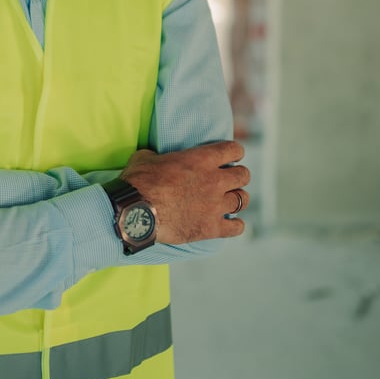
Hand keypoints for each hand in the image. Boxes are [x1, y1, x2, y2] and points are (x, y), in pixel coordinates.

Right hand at [120, 141, 249, 243]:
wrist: (136, 211)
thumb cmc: (139, 181)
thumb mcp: (146, 158)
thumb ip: (159, 156)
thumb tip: (154, 158)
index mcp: (202, 159)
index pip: (234, 150)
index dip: (233, 153)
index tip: (229, 157)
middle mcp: (215, 180)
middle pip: (243, 175)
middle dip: (237, 177)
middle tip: (227, 181)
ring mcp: (215, 205)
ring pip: (243, 200)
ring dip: (236, 199)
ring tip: (228, 202)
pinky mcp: (211, 228)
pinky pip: (237, 227)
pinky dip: (235, 225)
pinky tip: (229, 224)